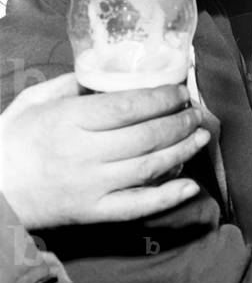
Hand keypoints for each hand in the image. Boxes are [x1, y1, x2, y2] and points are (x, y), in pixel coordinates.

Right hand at [0, 73, 210, 228]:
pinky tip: (191, 186)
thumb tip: (108, 69)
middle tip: (196, 112)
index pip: (129, 106)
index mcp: (70, 121)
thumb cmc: (12, 141)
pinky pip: (137, 207)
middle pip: (146, 135)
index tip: (180, 90)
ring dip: (183, 150)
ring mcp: (91, 186)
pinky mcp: (92, 213)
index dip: (162, 97)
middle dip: (180, 121)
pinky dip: (167, 198)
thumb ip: (71, 83)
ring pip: (149, 167)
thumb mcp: (34, 101)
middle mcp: (84, 153)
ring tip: (202, 136)